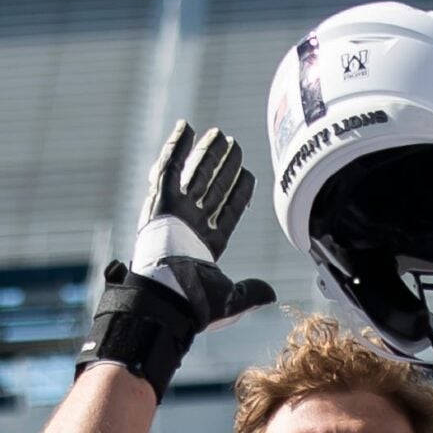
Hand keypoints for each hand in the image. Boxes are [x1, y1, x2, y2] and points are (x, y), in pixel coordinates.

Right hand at [127, 121, 275, 334]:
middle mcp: (191, 226)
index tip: (249, 175)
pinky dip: (176, 148)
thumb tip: (273, 295)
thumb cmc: (192, 304)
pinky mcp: (160, 203)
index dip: (240, 194)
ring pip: (196, 175)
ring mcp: (176, 213)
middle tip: (235, 145)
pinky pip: (169, 169)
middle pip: (213, 188)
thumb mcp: (231, 301)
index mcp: (207, 247)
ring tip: (219, 134)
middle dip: (225, 167)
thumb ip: (252, 294)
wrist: (167, 297)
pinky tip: (186, 127)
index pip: (228, 212)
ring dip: (208, 153)